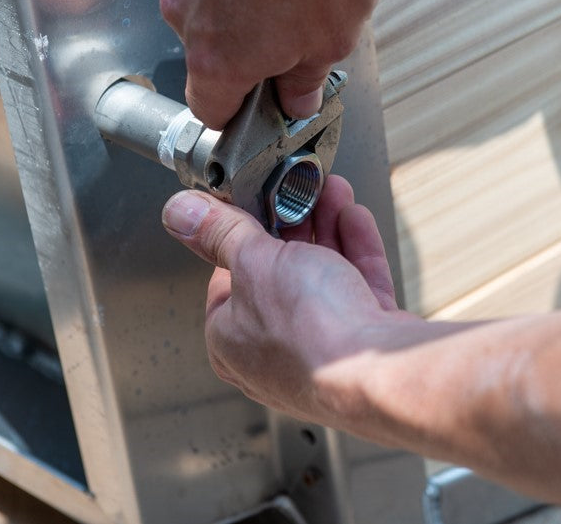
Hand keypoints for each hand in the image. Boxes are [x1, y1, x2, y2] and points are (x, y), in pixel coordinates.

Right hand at [160, 0, 385, 128]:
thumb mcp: (333, 41)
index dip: (237, 110)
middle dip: (243, 43)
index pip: (209, 107)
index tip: (260, 99)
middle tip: (291, 25)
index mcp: (214, 56)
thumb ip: (305, 81)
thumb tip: (297, 99)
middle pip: (207, 44)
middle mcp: (185, 8)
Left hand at [161, 175, 413, 424]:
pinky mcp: (362, 340)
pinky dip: (355, 248)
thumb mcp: (252, 261)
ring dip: (326, 226)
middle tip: (297, 190)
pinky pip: (356, 285)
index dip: (242, 235)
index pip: (227, 277)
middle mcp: (274, 350)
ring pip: (322, 274)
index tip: (254, 203)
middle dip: (293, 223)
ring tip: (329, 191)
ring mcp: (322, 346)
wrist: (379, 371)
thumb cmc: (310, 333)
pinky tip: (353, 217)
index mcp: (231, 339)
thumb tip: (181, 212)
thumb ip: (218, 231)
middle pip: (280, 272)